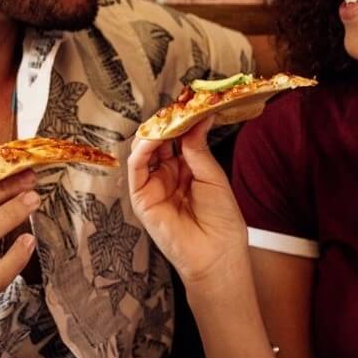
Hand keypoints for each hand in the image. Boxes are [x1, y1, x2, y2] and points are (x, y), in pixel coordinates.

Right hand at [127, 118, 248, 291]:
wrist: (217, 254)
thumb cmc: (222, 221)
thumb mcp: (212, 176)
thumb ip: (197, 148)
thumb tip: (198, 118)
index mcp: (189, 169)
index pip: (179, 137)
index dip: (183, 121)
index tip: (191, 103)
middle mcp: (169, 174)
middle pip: (160, 141)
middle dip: (167, 123)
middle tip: (178, 107)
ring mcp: (154, 185)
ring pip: (145, 150)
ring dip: (153, 132)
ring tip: (166, 120)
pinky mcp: (142, 198)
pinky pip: (136, 168)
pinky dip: (141, 150)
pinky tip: (153, 138)